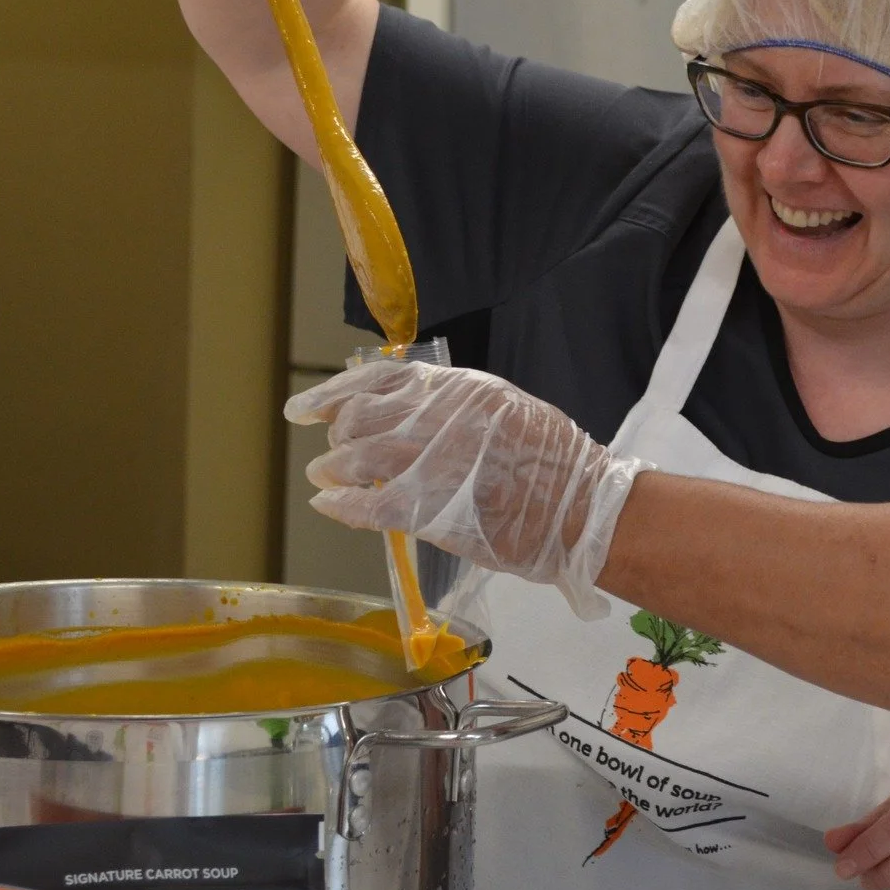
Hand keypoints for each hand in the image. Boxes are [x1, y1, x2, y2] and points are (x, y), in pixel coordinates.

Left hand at [285, 360, 648, 618]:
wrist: (583, 509)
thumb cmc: (553, 463)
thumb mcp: (505, 410)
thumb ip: (454, 408)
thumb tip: (404, 414)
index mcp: (461, 389)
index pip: (379, 380)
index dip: (335, 392)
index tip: (307, 408)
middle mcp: (442, 417)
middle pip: (360, 418)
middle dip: (336, 437)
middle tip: (330, 455)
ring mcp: (436, 462)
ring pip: (357, 459)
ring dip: (332, 470)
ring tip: (324, 477)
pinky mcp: (434, 507)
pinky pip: (369, 505)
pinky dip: (341, 505)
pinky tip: (329, 505)